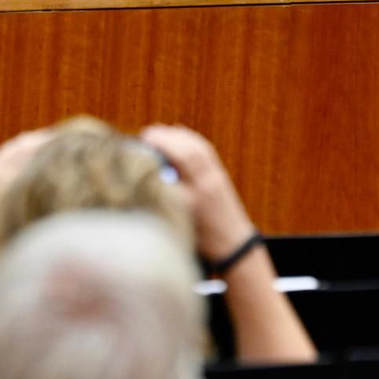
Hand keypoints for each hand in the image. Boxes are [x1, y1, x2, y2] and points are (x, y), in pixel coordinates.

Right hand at [139, 124, 254, 262]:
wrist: (234, 245)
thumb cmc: (206, 239)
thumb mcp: (181, 220)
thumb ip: (166, 197)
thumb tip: (146, 177)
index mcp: (201, 189)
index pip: (184, 156)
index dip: (163, 143)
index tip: (144, 139)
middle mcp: (210, 177)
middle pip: (190, 146)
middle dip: (167, 136)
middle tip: (145, 135)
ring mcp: (217, 174)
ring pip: (198, 145)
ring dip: (177, 136)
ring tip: (157, 133)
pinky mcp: (219, 174)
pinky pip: (204, 149)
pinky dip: (189, 140)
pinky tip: (177, 138)